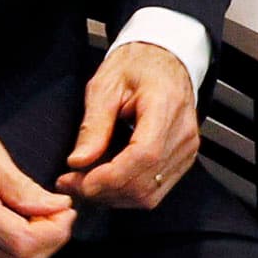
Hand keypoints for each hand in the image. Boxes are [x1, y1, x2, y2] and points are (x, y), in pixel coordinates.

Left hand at [56, 41, 199, 209]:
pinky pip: (155, 191)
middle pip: (145, 182)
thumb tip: (78, 161)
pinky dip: (126, 193)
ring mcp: (186, 150)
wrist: (165, 60)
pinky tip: (107, 180)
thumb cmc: (137, 67)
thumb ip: (94, 125)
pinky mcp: (183, 160)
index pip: (144, 155)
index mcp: (165, 107)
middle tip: (70, 182)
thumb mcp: (106, 86)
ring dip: (113, 196)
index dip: (109, 177)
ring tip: (85, 182)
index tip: (78, 180)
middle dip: (103, 191)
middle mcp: (182, 134)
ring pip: (149, 195)